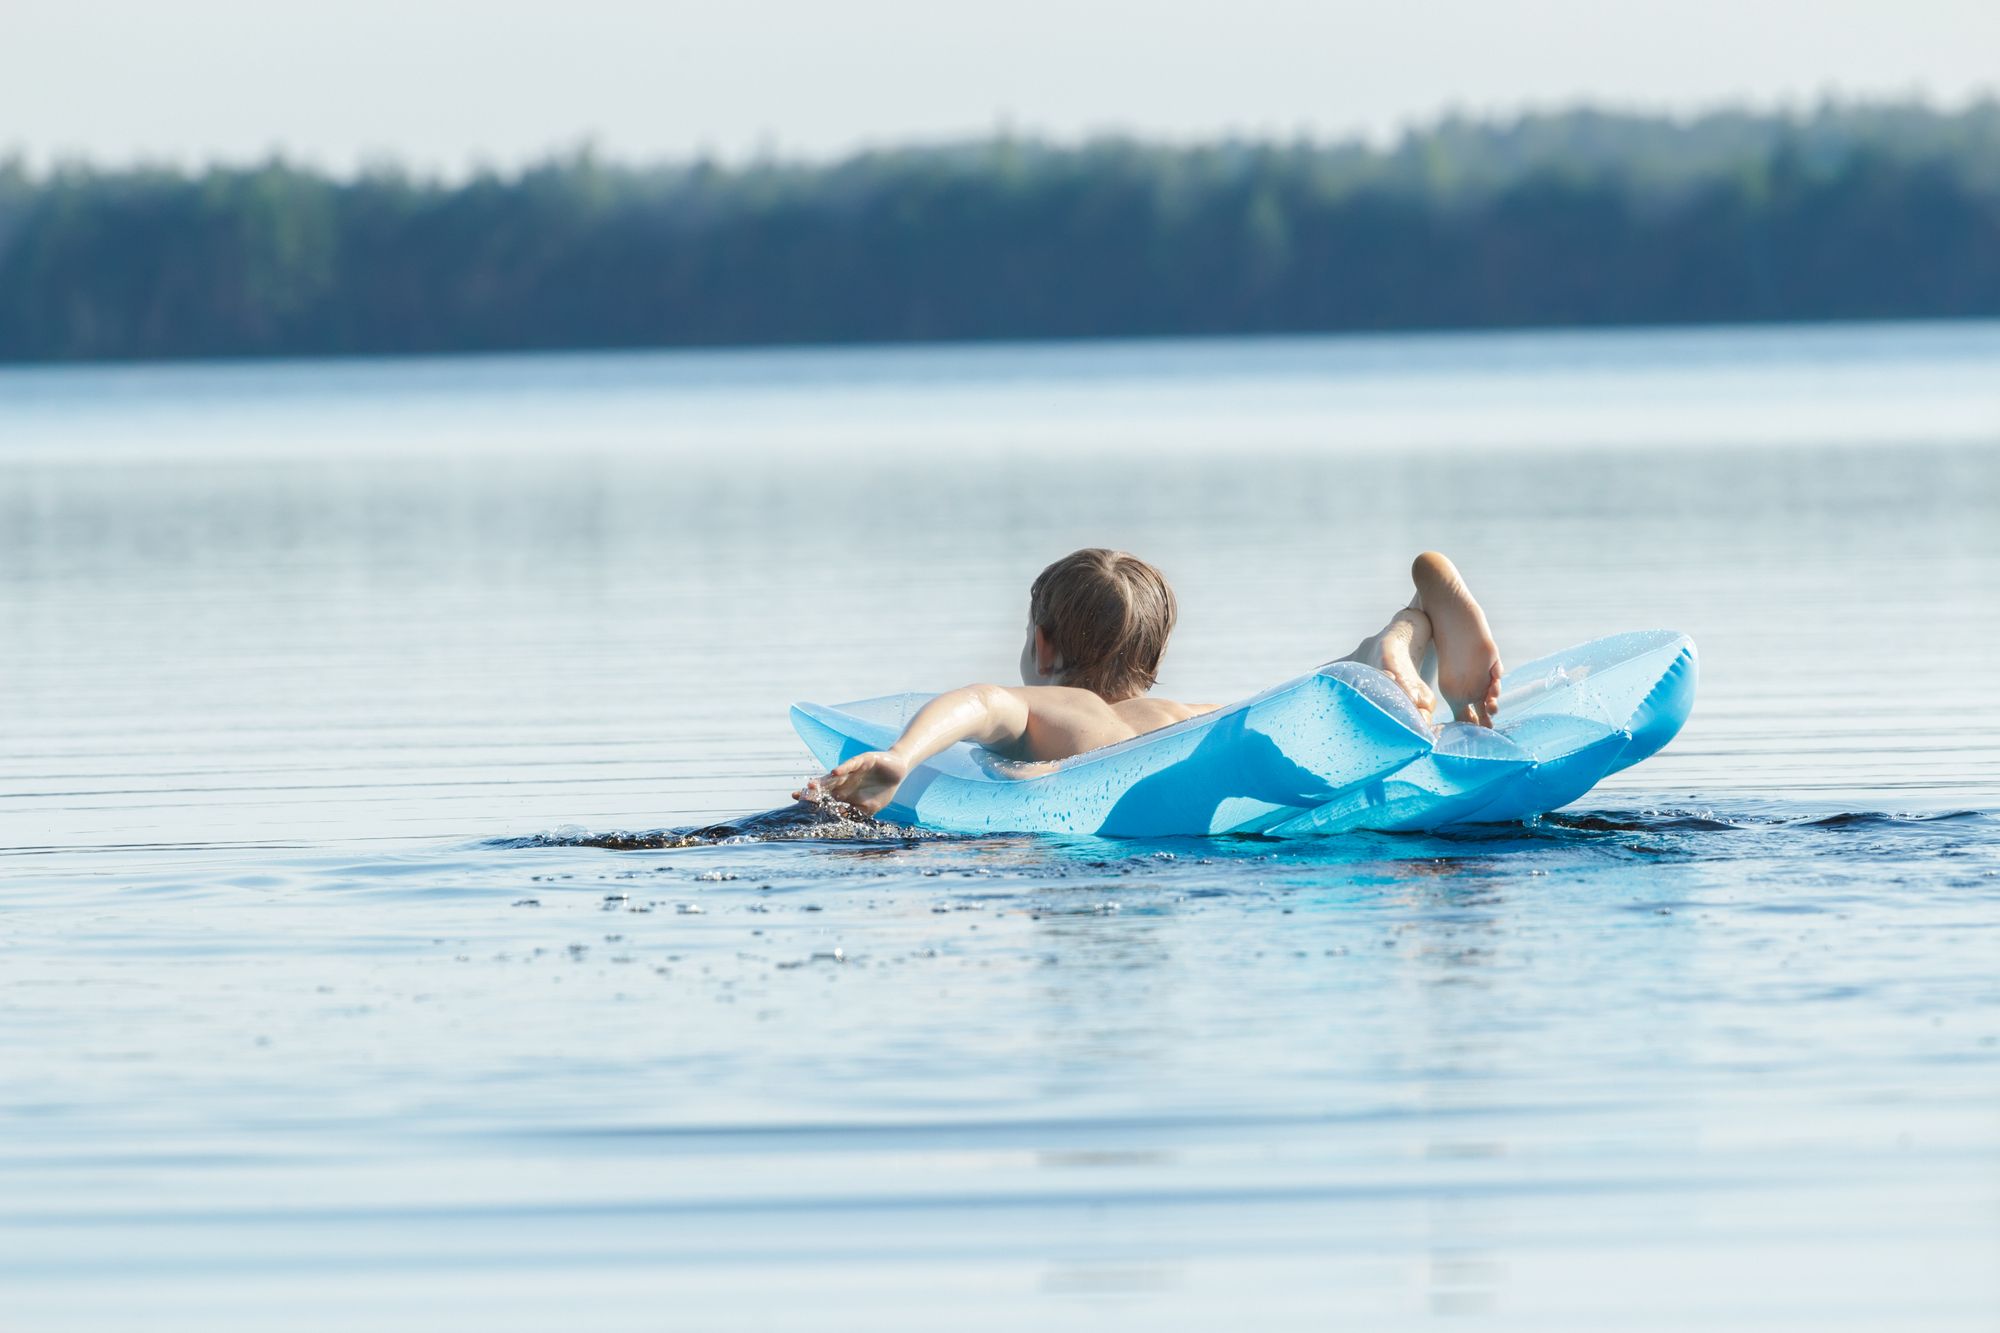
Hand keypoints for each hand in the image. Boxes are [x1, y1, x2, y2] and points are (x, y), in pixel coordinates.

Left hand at [792, 750, 910, 816]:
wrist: (898, 772)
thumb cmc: (882, 791)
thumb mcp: (868, 807)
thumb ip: (854, 812)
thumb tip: (838, 815)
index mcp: (844, 792)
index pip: (825, 796)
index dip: (812, 800)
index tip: (797, 803)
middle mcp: (844, 780)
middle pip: (825, 786)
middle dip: (812, 792)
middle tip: (798, 795)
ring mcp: (852, 770)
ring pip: (834, 776)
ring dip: (823, 781)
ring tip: (811, 786)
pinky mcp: (863, 760)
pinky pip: (851, 764)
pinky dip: (843, 768)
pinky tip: (835, 772)